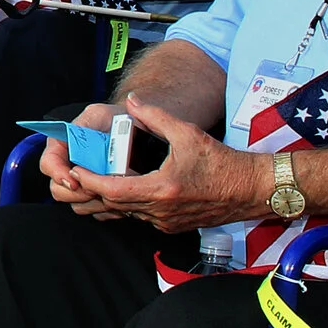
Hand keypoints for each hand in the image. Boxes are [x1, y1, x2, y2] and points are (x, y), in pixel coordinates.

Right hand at [42, 100, 115, 213]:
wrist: (134, 130)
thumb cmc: (115, 120)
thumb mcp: (99, 114)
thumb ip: (87, 123)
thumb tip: (78, 136)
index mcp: (62, 145)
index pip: (48, 163)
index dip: (58, 174)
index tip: (74, 181)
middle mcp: (68, 166)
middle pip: (58, 190)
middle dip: (77, 193)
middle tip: (97, 188)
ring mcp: (81, 183)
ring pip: (76, 204)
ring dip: (93, 202)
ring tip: (111, 191)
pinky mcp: (94, 196)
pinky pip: (94, 211)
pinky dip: (105, 208)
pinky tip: (119, 197)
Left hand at [62, 94, 270, 232]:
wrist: (252, 190)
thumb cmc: (223, 162)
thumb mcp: (188, 133)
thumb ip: (156, 117)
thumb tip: (134, 101)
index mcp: (161, 189)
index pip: (112, 190)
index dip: (90, 181)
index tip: (76, 170)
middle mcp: (160, 212)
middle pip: (115, 204)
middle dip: (95, 189)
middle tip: (81, 172)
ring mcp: (166, 222)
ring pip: (127, 212)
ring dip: (112, 197)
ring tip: (98, 178)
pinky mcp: (173, 226)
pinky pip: (142, 217)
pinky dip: (130, 203)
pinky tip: (128, 187)